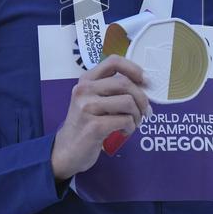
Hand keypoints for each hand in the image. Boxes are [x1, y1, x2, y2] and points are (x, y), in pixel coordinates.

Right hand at [50, 55, 150, 181]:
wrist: (66, 151)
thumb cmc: (86, 124)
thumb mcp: (94, 100)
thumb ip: (113, 90)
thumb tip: (144, 85)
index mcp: (86, 80)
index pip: (114, 62)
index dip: (134, 69)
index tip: (146, 81)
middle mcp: (84, 90)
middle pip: (125, 83)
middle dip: (142, 98)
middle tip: (146, 111)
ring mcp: (87, 108)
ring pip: (128, 102)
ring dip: (137, 114)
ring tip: (134, 122)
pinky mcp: (94, 126)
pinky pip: (125, 120)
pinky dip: (131, 127)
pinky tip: (124, 131)